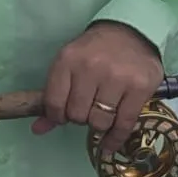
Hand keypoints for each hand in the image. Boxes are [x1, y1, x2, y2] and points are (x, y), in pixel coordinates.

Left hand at [32, 22, 164, 156]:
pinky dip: (114, 140)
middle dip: (80, 118)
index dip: (57, 116)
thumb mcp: (69, 65)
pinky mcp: (139, 88)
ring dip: (98, 125)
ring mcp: (117, 78)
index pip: (54, 103)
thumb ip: (54, 97)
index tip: (63, 116)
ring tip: (101, 114)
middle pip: (77, 115)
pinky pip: (124, 124)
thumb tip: (38, 129)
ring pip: (99, 122)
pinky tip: (109, 145)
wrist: (131, 32)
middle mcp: (91, 67)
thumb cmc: (95, 52)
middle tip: (87, 109)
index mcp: (68, 60)